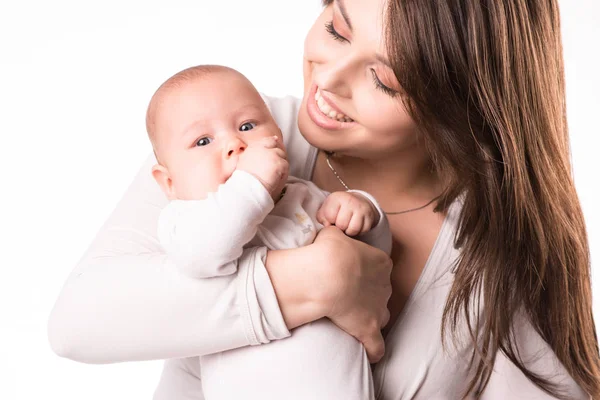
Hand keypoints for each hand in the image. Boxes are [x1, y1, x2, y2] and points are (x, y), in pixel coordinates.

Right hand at [237, 136, 288, 199]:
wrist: (247, 188)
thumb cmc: (243, 181)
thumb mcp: (241, 164)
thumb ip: (250, 156)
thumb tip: (252, 156)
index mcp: (253, 149)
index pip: (266, 141)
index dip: (272, 141)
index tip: (275, 140)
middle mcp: (263, 149)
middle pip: (277, 149)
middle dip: (278, 157)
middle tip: (275, 168)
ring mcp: (272, 155)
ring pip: (282, 157)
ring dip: (280, 166)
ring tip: (273, 177)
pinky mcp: (279, 163)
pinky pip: (286, 166)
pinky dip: (283, 174)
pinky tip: (275, 180)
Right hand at [313, 226, 392, 362]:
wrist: (327, 275)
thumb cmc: (329, 251)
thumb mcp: (332, 233)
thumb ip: (337, 234)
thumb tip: (332, 233)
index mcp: (381, 262)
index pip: (379, 267)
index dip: (365, 271)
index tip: (350, 273)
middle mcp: (385, 285)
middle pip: (380, 291)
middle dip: (368, 293)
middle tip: (348, 294)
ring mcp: (379, 308)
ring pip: (381, 315)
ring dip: (372, 317)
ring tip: (355, 319)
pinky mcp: (369, 328)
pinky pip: (377, 346)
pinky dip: (374, 350)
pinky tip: (369, 354)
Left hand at [316, 192, 378, 235]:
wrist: (357, 202)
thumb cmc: (337, 208)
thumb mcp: (326, 209)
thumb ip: (322, 217)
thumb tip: (327, 226)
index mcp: (337, 197)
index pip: (330, 216)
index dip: (328, 222)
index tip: (331, 219)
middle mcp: (351, 201)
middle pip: (342, 224)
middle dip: (339, 227)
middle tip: (339, 224)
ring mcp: (362, 208)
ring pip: (353, 229)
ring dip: (348, 231)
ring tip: (346, 226)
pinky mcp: (370, 217)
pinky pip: (363, 231)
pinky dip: (358, 232)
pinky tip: (354, 226)